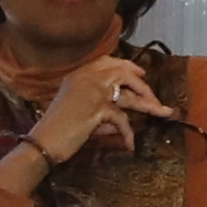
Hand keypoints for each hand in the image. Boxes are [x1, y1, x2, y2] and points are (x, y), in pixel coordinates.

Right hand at [19, 50, 156, 163]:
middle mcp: (87, 79)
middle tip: (155, 99)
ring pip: (130, 95)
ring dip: (149, 105)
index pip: (108, 62)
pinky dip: (128, 133)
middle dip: (144, 86)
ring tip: (163, 113)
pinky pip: (121, 120)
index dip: (127, 66)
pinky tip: (130, 144)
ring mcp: (93, 93)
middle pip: (124, 74)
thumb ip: (96, 105)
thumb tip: (118, 116)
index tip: (140, 74)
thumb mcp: (74, 108)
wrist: (43, 142)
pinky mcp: (98, 111)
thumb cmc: (55, 128)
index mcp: (79, 74)